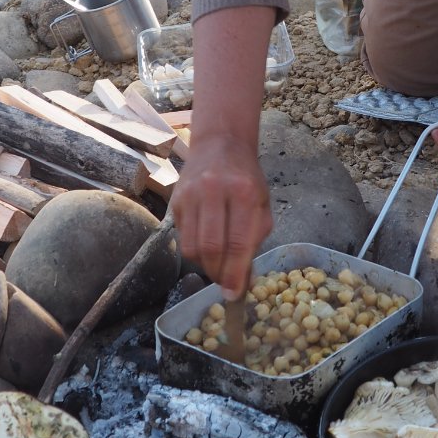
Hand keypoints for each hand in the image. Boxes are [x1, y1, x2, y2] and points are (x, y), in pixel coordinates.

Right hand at [172, 134, 271, 299]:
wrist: (220, 143)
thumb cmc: (246, 178)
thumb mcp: (262, 203)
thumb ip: (255, 239)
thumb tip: (244, 279)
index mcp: (243, 192)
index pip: (237, 242)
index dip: (235, 273)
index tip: (234, 294)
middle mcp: (213, 191)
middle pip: (210, 248)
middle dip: (218, 274)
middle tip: (225, 284)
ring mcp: (190, 195)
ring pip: (191, 247)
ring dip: (204, 265)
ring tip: (217, 265)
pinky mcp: (175, 200)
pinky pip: (182, 237)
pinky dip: (194, 250)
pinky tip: (205, 245)